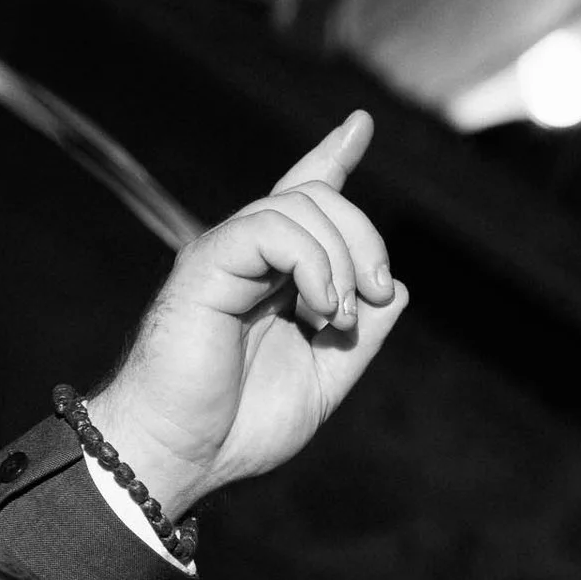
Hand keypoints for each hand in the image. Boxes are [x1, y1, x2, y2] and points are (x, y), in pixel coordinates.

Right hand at [82, 111, 403, 517]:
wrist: (184, 454)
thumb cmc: (240, 427)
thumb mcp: (323, 380)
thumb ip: (359, 339)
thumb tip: (395, 289)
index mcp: (272, 277)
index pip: (304, 200)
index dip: (332, 157)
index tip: (359, 125)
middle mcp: (247, 255)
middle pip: (316, 196)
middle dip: (364, 236)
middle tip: (374, 294)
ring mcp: (225, 254)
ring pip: (300, 206)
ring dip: (342, 259)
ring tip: (336, 317)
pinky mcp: (207, 263)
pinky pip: (271, 228)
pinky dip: (313, 262)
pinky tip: (319, 307)